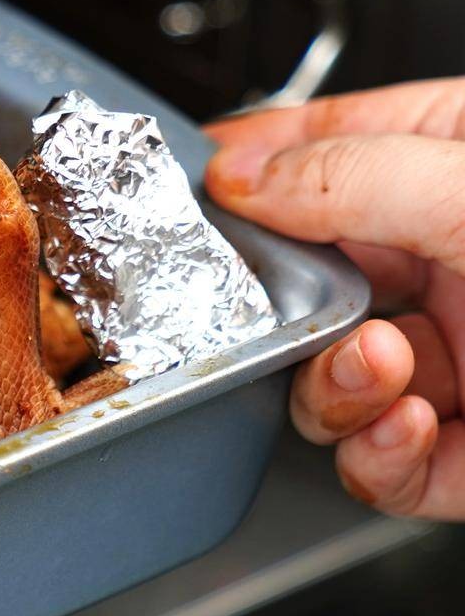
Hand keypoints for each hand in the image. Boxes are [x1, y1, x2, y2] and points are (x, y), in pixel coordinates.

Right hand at [206, 78, 464, 518]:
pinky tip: (402, 429)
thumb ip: (349, 176)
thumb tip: (236, 175)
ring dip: (334, 388)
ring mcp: (462, 360)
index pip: (319, 144)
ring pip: (328, 384)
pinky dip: (375, 459)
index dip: (242, 167)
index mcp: (453, 164)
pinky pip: (382, 470)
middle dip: (277, 312)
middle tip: (266, 314)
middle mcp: (453, 260)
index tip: (179, 189)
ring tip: (376, 371)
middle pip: (299, 283)